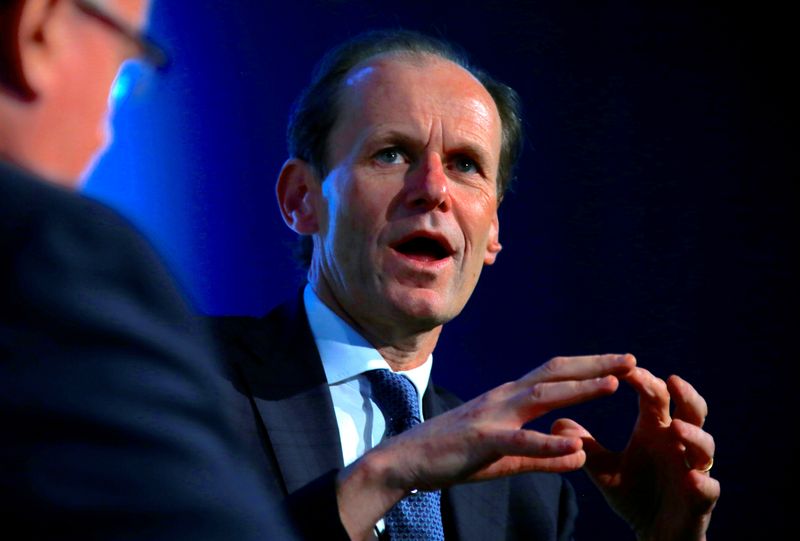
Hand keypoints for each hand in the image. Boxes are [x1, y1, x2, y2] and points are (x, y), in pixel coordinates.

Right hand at [337, 353, 635, 539]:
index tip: (621, 364)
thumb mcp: (505, 459)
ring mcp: (491, 416)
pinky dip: (548, 441)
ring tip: (614, 385)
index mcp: (509, 399)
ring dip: (580, 389)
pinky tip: (576, 444)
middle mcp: (503, 398)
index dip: (589, 368)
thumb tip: (581, 455)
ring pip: (541, 396)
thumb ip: (543, 457)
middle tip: (632, 360)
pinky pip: (519, 440)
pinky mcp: (481, 440)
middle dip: (595, 366)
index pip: (554, 375)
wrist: (404, 461)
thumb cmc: (453, 456)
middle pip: (555, 374)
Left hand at [553, 368, 719, 540]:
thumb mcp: (604, 468)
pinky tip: (692, 479)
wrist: (653, 532)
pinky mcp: (700, 499)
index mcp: (656, 430)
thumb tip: (556, 422)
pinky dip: (703, 483)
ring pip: (705, 446)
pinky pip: (707, 488)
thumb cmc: (634, 492)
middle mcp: (678, 444)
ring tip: (677, 428)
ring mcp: (693, 469)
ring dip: (695, 436)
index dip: (643, 380)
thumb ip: (585, 446)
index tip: (625, 368)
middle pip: (692, 411)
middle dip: (686, 395)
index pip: (656, 396)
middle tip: (672, 380)